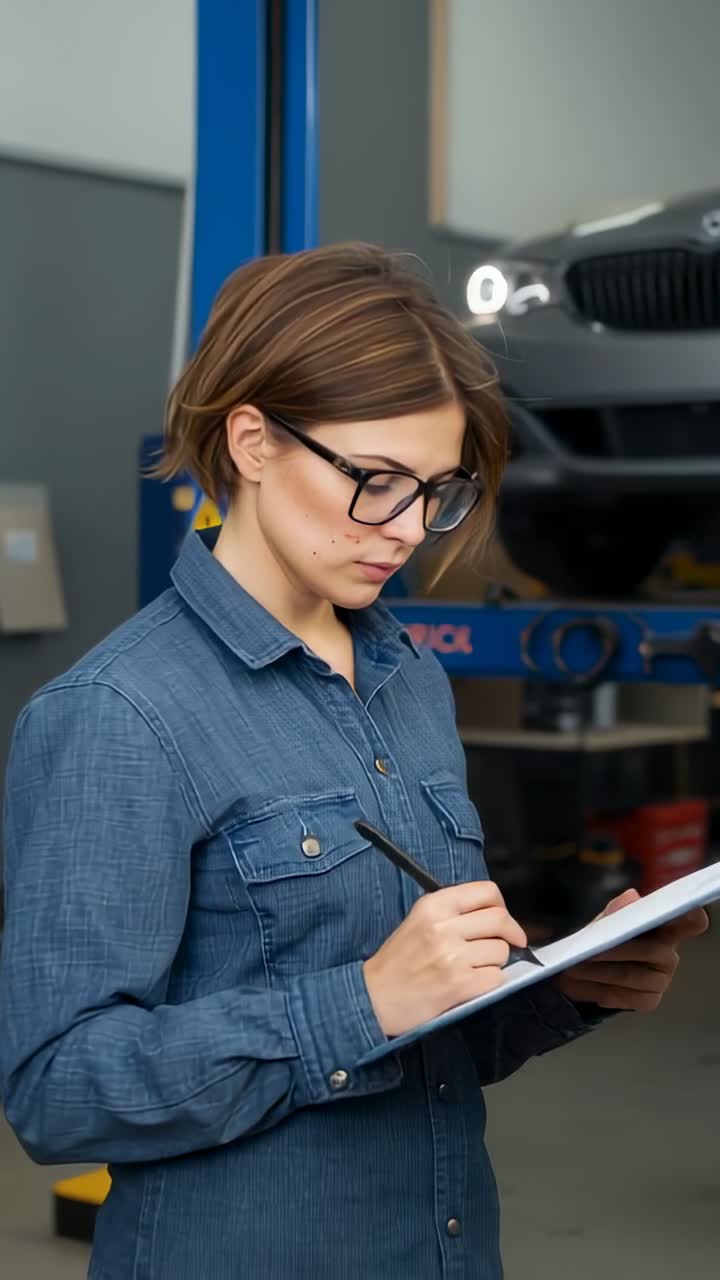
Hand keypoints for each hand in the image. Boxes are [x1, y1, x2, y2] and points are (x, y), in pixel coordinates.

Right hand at [363, 882, 526, 1037]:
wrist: (375, 996)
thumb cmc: (399, 961)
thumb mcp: (419, 920)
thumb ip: (453, 911)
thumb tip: (495, 913)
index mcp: (434, 905)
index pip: (486, 891)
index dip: (502, 906)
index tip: (503, 918)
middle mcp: (444, 926)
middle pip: (500, 919)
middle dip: (512, 933)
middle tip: (512, 943)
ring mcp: (453, 955)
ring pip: (501, 950)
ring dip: (496, 961)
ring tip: (477, 967)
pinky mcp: (459, 983)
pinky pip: (496, 977)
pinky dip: (490, 981)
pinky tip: (472, 983)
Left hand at [554, 887, 709, 1011]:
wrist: (582, 972)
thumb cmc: (602, 940)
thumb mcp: (604, 922)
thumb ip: (616, 911)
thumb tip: (632, 896)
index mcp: (665, 928)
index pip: (692, 922)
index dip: (693, 918)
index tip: (689, 914)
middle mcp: (670, 954)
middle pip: (652, 951)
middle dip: (617, 951)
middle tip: (588, 952)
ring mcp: (662, 979)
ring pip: (634, 975)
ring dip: (601, 973)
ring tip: (575, 968)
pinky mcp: (650, 1000)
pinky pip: (627, 997)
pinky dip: (603, 991)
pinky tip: (587, 986)